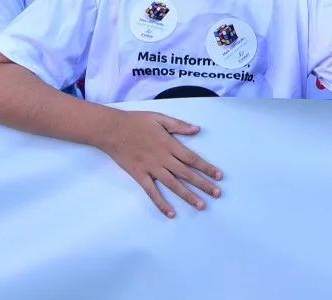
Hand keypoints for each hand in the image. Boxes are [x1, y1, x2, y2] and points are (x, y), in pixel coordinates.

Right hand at [97, 111, 221, 217]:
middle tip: (217, 194)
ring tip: (201, 205)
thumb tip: (197, 129)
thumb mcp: (159, 118)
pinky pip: (152, 192)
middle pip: (186, 173)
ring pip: (173, 185)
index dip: (206, 168)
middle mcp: (163, 158)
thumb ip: (179, 125)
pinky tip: (171, 213)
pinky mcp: (139, 176)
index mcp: (169, 144)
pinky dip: (161, 203)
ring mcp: (151, 169)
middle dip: (203, 184)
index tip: (219, 176)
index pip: (192, 158)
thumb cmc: (136, 121)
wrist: (112, 129)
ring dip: (188, 195)